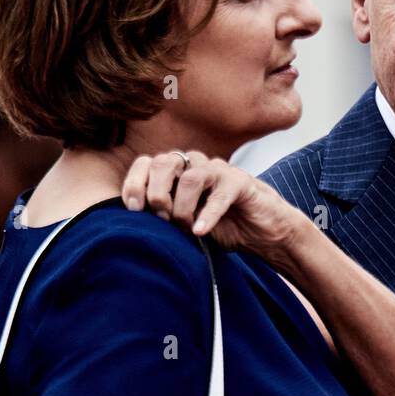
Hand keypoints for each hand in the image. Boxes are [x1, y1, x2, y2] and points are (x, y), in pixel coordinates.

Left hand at [121, 151, 307, 262]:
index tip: (134, 209)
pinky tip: (201, 231)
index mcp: (178, 171)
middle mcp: (196, 165)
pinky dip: (207, 214)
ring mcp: (219, 171)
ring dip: (182, 207)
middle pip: (165, 162)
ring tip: (185, 227)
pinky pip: (219, 194)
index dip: (135, 183)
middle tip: (162, 218)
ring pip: (190, 177)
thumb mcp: (184, 223)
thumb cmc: (221, 226)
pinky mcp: (240, 182)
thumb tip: (132, 222)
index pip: (147, 163)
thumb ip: (163, 215)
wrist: (262, 232)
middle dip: (157, 193)